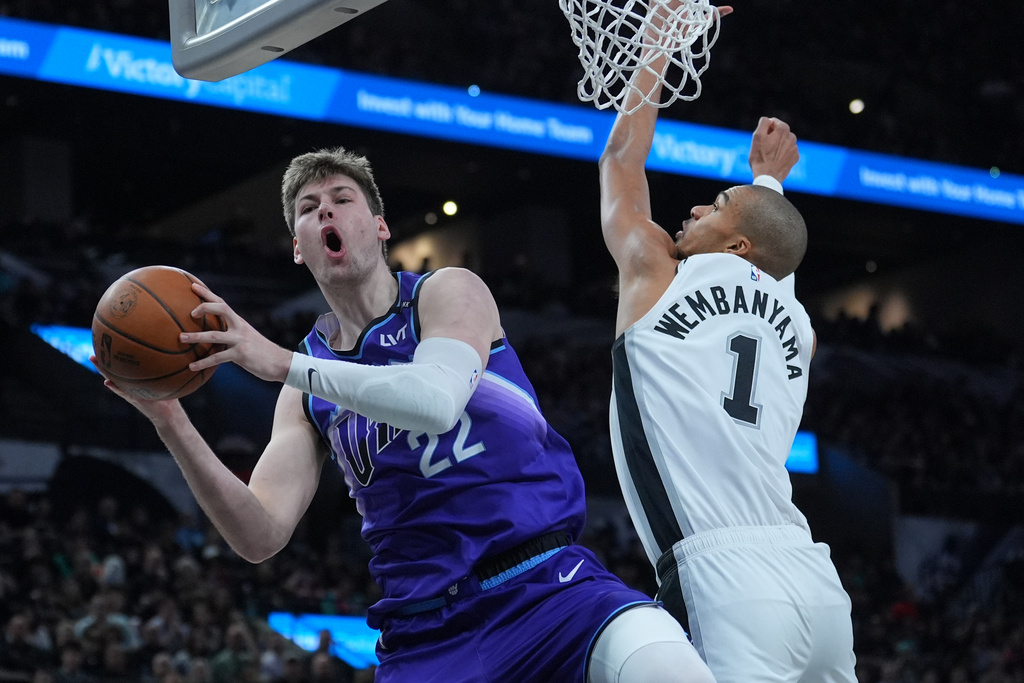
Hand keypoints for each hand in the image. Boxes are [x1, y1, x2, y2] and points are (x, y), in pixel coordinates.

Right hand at [90, 356, 183, 420]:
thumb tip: (173, 349)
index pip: (125, 364)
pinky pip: (122, 392)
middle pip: (115, 370)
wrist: (168, 413)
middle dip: (105, 360)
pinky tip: (106, 382)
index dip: (117, 355)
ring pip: (113, 378)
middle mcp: (130, 384)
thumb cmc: (168, 395)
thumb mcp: (167, 379)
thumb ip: (166, 368)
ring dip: (103, 370)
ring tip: (94, 359)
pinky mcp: (133, 399)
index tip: (109, 342)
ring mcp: (129, 391)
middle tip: (95, 349)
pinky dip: (115, 388)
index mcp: (135, 379)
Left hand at [178, 283, 292, 383]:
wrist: (281, 363)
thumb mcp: (248, 340)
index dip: (207, 293)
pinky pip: (218, 358)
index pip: (222, 303)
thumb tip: (214, 340)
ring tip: (181, 338)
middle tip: (189, 313)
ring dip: (196, 336)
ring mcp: (240, 340)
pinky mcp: (241, 355)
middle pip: (221, 309)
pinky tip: (192, 367)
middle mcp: (240, 328)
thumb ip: (232, 336)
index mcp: (240, 322)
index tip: (193, 285)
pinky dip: (203, 362)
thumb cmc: (262, 353)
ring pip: (215, 335)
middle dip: (204, 307)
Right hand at [748, 116, 798, 182]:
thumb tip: (768, 119)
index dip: (765, 129)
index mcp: (783, 129)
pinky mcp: (795, 158)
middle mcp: (792, 136)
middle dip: (772, 136)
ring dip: (778, 145)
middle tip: (764, 147)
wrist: (768, 177)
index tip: (761, 139)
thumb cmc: (760, 157)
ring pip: (784, 141)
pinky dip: (782, 154)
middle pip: (780, 131)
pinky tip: (775, 160)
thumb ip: (763, 123)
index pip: (773, 122)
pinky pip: (788, 151)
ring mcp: (794, 148)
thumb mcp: (757, 136)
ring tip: (769, 155)